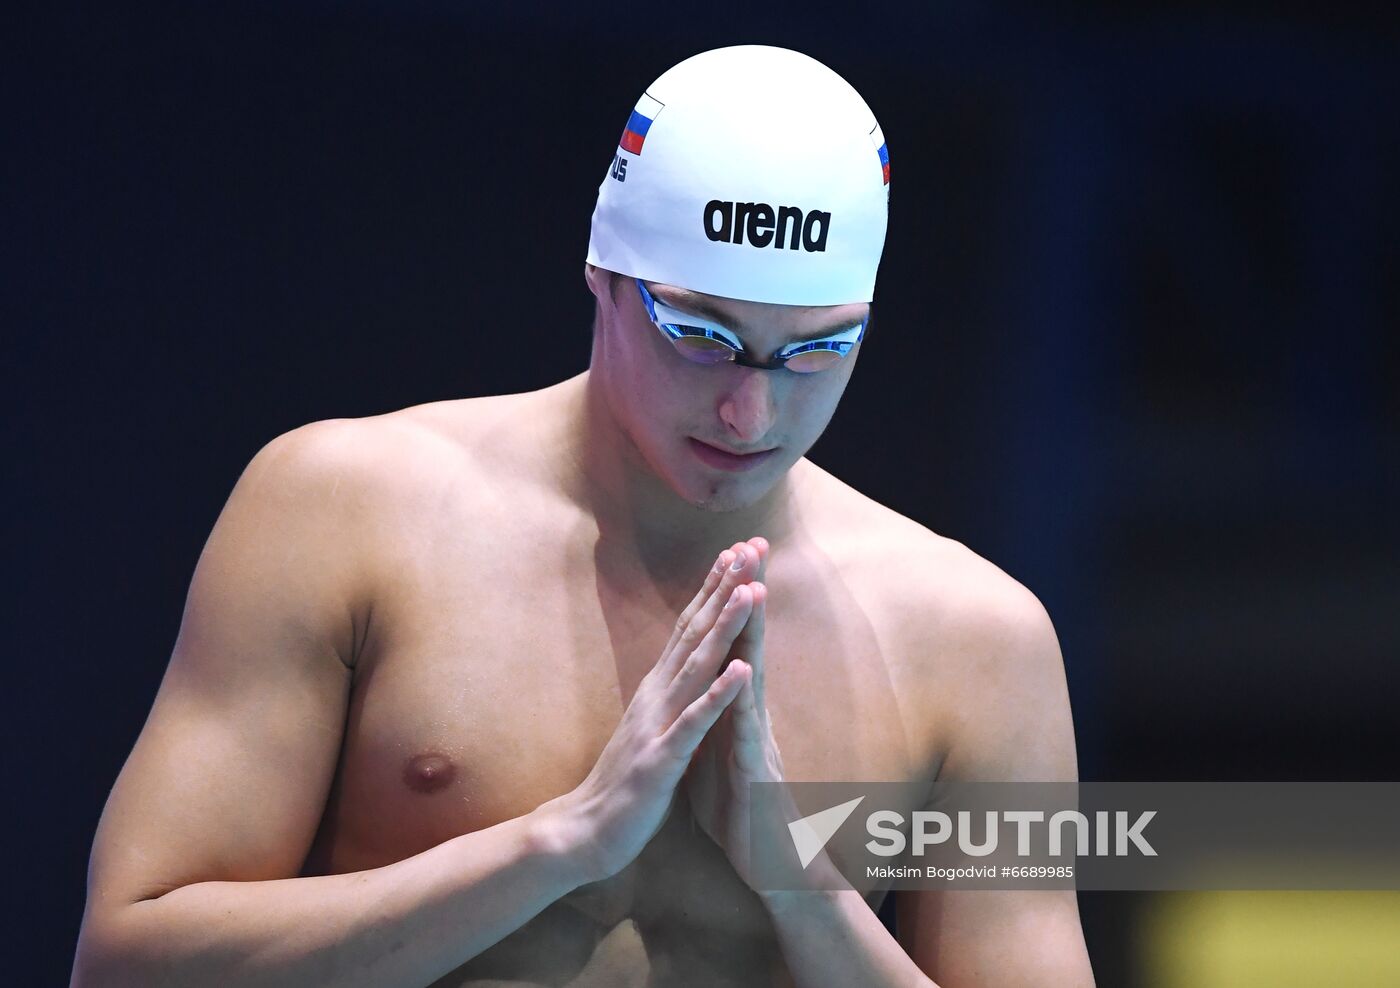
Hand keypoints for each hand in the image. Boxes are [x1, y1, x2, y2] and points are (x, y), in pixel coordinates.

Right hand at [542, 548, 756, 885]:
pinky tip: (740, 670)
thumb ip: (670, 696)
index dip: (714, 589)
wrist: (584, 832)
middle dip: (725, 589)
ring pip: (697, 666)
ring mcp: (658, 724)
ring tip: (752, 591)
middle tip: (749, 548)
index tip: (738, 553)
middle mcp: (657, 695)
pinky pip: (694, 722)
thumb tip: (688, 668)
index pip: (690, 627)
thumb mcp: (653, 728)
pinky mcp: (662, 758)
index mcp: (659, 689)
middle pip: (696, 632)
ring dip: (726, 627)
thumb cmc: (624, 783)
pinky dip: (718, 694)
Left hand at [686, 540, 845, 894]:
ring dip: (753, 633)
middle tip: (751, 543)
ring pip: (754, 675)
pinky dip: (744, 702)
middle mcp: (751, 712)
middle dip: (748, 591)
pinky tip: (744, 675)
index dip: (727, 596)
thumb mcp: (717, 750)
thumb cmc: (741, 810)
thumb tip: (703, 686)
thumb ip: (713, 715)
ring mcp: (756, 738)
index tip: (727, 550)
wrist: (768, 864)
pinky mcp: (755, 771)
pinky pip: (749, 732)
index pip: (731, 639)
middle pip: (748, 640)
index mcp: (736, 705)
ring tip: (753, 588)